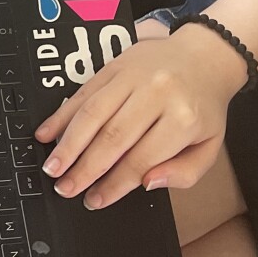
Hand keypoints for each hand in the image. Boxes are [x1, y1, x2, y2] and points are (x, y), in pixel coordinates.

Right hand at [34, 26, 248, 207]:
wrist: (204, 57)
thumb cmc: (203, 106)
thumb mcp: (210, 146)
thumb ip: (184, 172)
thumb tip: (147, 183)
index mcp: (183, 118)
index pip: (141, 159)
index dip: (113, 184)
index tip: (95, 199)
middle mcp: (156, 94)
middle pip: (112, 137)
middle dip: (84, 168)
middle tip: (65, 188)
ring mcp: (132, 77)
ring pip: (92, 114)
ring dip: (68, 143)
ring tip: (53, 166)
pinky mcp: (113, 66)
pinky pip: (83, 92)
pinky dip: (62, 115)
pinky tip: (48, 132)